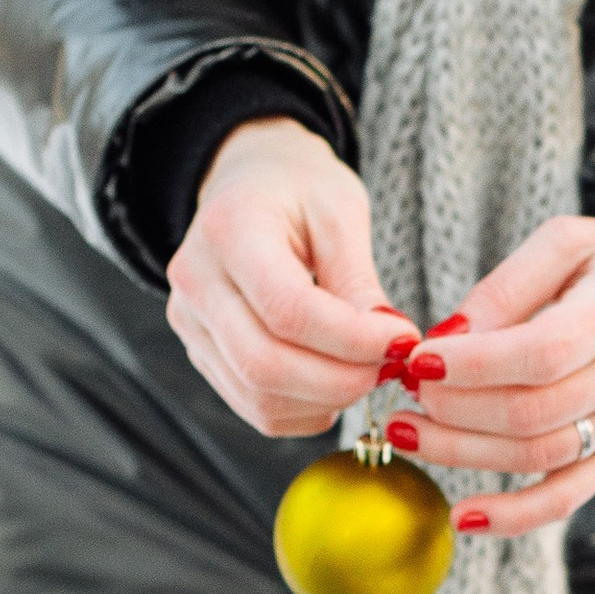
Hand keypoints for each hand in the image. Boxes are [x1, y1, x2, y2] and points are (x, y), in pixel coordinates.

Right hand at [167, 119, 400, 436]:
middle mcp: (196, 282)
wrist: (248, 183)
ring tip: (368, 370)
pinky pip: (255, 408)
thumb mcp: (341, 212)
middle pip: (264, 365)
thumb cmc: (298, 188)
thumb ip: (359, 283)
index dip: (352, 339)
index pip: (287, 310)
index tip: (403, 339)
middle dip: (342, 380)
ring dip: (327, 400)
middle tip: (391, 366)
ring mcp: (191, 324)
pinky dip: (306, 410)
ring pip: (259, 398)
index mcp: (229, 230)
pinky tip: (336, 381)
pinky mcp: (202, 354)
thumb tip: (387, 349)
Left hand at [396, 218, 594, 534]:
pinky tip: (463, 515)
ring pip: (536, 457)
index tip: (418, 360)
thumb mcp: (572, 242)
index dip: (472, 365)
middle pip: (530, 413)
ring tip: (408, 431)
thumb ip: (507, 285)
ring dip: (462, 453)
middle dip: (453, 408)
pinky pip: (566, 498)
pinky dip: (513, 516)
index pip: (541, 353)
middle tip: (404, 392)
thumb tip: (446, 339)